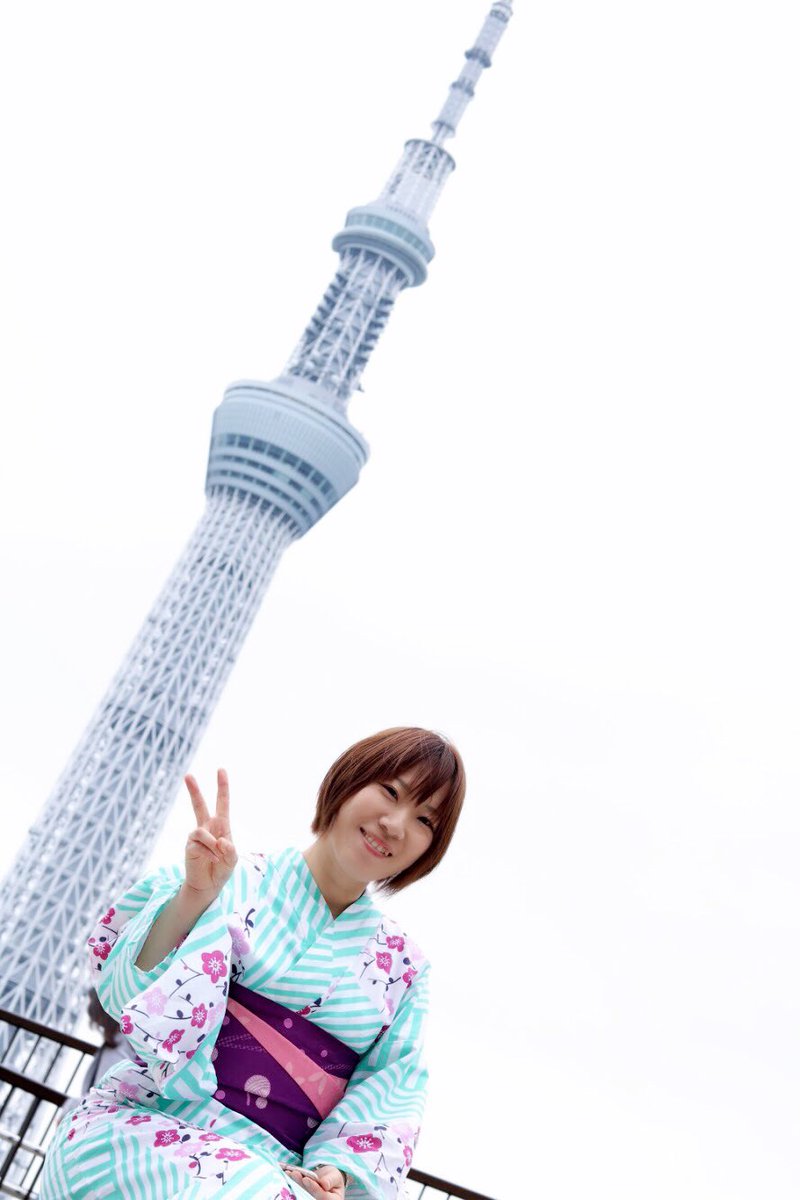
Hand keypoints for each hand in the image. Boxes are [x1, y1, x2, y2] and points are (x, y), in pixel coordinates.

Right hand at [183, 769, 237, 897]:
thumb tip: (220, 840)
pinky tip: (214, 860)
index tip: (220, 770)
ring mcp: (196, 837)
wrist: (209, 886)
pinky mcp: (189, 847)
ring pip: (200, 831)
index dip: (222, 786)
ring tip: (218, 856)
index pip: (222, 802)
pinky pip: (197, 845)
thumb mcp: (232, 860)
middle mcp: (207, 827)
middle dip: (194, 790)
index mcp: (221, 825)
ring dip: (212, 844)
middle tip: (187, 775)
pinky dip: (208, 852)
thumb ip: (230, 850)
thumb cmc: (222, 869)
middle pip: (199, 805)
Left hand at [282, 1164, 345, 1198]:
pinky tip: (288, 1175)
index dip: (313, 1188)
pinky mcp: (303, 1197)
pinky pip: (297, 1192)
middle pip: (309, 1196)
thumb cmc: (332, 1178)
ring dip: (295, 1183)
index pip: (322, 1196)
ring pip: (301, 1194)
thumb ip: (330, 1180)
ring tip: (289, 1172)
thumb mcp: (334, 1176)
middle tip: (294, 1173)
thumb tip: (324, 1184)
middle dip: (301, 1185)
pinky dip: (292, 1183)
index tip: (305, 1179)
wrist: (326, 1180)